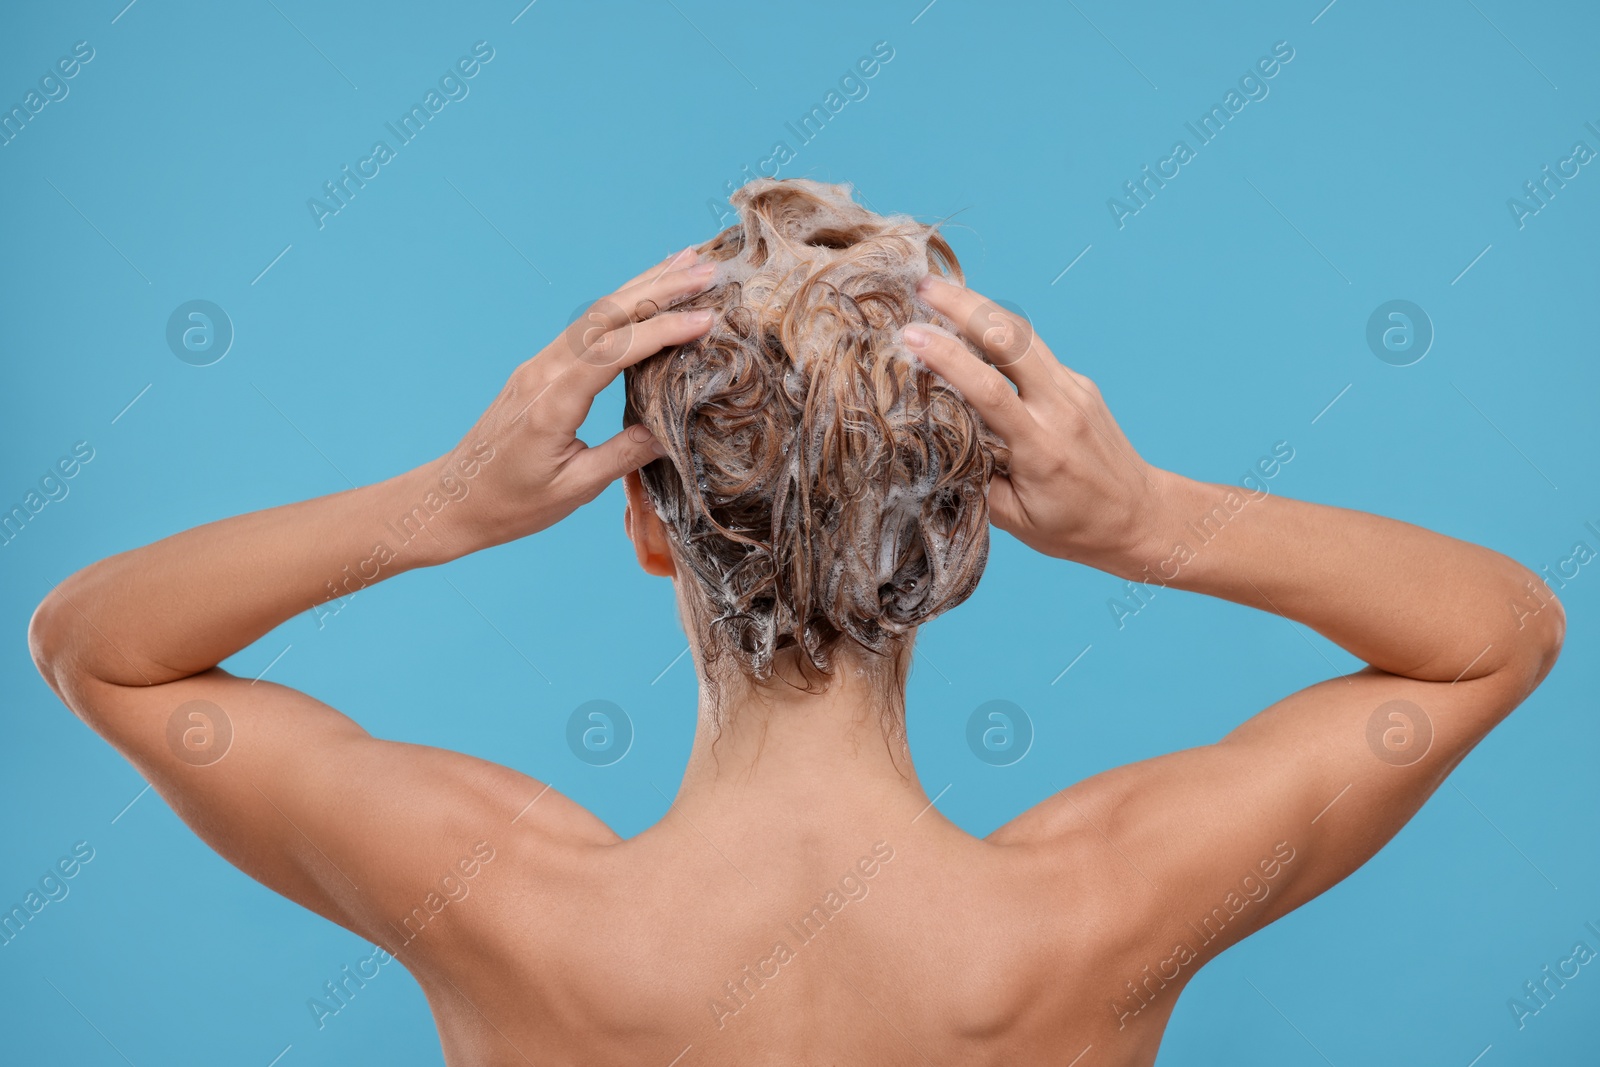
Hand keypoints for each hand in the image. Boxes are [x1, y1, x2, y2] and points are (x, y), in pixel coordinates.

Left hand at [432, 247, 717, 554]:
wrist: (454, 500)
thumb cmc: (512, 503)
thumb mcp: (575, 489)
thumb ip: (625, 456)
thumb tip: (673, 431)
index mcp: (553, 401)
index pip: (614, 351)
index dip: (662, 331)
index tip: (706, 319)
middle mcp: (544, 370)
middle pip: (607, 315)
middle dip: (660, 289)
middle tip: (708, 271)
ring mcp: (540, 364)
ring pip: (597, 313)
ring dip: (644, 287)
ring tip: (687, 264)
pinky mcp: (541, 368)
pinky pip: (588, 327)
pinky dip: (623, 305)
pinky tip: (645, 293)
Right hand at [904, 274, 1170, 575]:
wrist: (1141, 516)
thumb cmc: (1075, 527)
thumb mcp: (1016, 521)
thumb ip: (974, 482)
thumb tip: (932, 444)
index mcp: (1042, 446)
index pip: (989, 390)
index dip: (948, 358)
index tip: (910, 335)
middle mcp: (1061, 407)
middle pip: (1010, 340)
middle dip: (964, 306)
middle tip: (920, 285)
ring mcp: (1074, 389)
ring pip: (1023, 335)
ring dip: (979, 308)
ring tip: (937, 290)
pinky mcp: (1079, 384)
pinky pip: (1033, 350)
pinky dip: (998, 331)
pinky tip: (971, 324)